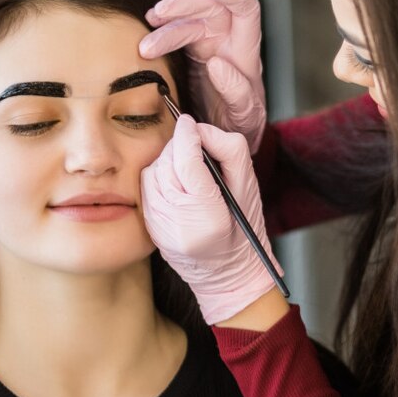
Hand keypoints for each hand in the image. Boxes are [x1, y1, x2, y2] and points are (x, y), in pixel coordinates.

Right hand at [140, 0, 268, 154]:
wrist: (226, 135)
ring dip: (164, 27)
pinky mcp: (189, 51)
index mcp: (246, 52)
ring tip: (145, 46)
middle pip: (208, 7)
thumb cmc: (242, 124)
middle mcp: (228, 40)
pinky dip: (159, 32)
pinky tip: (146, 37)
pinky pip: (174, 32)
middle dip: (182, 5)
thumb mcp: (245, 115)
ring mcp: (208, 43)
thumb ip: (237, 91)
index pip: (246, 10)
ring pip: (187, 21)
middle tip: (157, 16)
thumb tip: (218, 63)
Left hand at [140, 115, 282, 324]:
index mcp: (207, 214)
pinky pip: (148, 186)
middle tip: (196, 148)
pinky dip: (161, 177)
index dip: (187, 135)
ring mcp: (159, 225)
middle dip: (180, 147)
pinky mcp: (150, 225)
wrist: (226, 275)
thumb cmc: (243, 231)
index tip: (189, 121)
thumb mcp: (249, 189)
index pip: (187, 160)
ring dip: (169, 162)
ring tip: (189, 171)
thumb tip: (201, 130)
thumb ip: (230, 153)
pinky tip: (178, 185)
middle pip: (168, 162)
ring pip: (154, 171)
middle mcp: (177, 221)